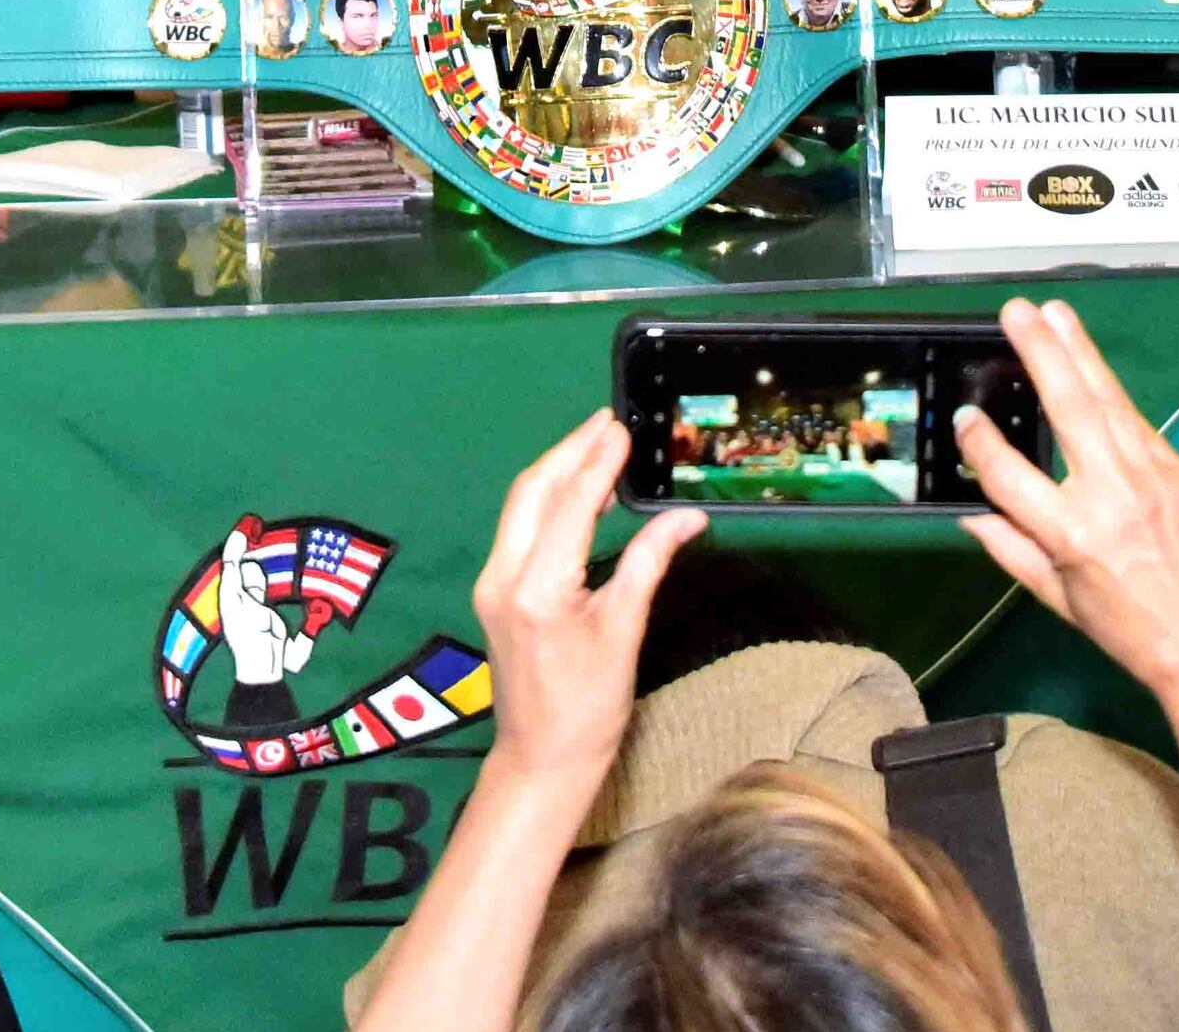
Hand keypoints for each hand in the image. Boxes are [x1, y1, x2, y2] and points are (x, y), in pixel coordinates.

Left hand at [465, 412, 700, 789]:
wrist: (542, 757)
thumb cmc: (590, 706)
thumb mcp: (626, 631)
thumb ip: (649, 563)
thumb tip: (687, 516)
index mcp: (537, 589)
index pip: (570, 506)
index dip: (598, 463)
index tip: (622, 429)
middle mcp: (503, 577)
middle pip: (532, 492)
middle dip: (569, 451)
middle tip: (608, 421)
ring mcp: (491, 583)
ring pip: (521, 506)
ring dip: (558, 471)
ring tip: (598, 443)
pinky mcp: (494, 591)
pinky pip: (519, 529)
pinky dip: (548, 500)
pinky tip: (580, 492)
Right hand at [953, 295, 1178, 751]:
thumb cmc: (1130, 632)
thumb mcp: (1057, 598)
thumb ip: (1010, 549)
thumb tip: (971, 512)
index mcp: (1072, 535)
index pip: (1009, 475)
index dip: (980, 443)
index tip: (964, 417)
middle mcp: (1112, 496)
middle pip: (1068, 407)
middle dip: (1041, 353)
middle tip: (1016, 312)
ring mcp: (1153, 477)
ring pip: (1108, 400)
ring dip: (1079, 351)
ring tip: (1054, 314)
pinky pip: (1137, 423)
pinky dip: (1111, 393)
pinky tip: (1092, 367)